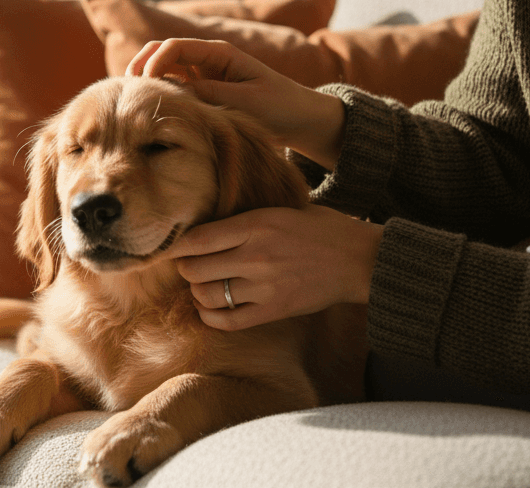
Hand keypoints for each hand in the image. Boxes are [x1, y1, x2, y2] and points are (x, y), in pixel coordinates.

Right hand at [126, 38, 345, 169]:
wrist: (302, 119)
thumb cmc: (281, 107)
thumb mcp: (246, 102)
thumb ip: (210, 95)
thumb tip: (174, 93)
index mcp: (220, 53)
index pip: (174, 47)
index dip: (153, 62)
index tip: (144, 86)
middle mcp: (207, 59)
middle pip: (161, 50)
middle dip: (141, 65)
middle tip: (127, 90)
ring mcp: (203, 74)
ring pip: (162, 68)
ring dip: (145, 79)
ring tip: (132, 100)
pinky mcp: (202, 90)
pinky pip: (172, 86)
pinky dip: (157, 93)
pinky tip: (148, 109)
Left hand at [162, 204, 381, 330]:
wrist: (360, 260)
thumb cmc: (321, 229)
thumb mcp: (283, 208)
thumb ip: (246, 217)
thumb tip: (206, 220)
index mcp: (256, 224)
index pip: (197, 238)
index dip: (176, 246)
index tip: (169, 247)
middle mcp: (256, 256)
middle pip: (195, 269)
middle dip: (185, 269)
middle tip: (188, 266)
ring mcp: (264, 286)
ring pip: (207, 295)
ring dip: (197, 292)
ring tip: (202, 285)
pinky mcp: (274, 311)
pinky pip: (228, 321)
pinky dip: (210, 317)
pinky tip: (210, 308)